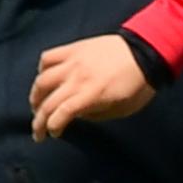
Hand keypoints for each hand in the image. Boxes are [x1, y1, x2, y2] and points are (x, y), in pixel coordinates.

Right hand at [31, 35, 153, 139]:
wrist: (146, 51)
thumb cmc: (139, 84)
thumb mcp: (123, 108)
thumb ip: (96, 114)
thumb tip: (77, 115)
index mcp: (92, 94)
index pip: (61, 113)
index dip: (52, 127)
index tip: (54, 134)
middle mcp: (77, 78)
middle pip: (48, 101)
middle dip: (39, 120)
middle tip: (38, 131)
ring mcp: (73, 61)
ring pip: (42, 79)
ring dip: (35, 96)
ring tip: (36, 106)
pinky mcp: (73, 48)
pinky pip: (48, 57)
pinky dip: (42, 69)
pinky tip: (46, 77)